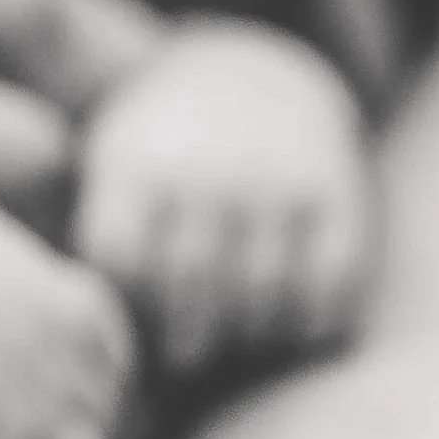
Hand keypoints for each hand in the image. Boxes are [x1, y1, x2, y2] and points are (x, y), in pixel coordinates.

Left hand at [78, 19, 373, 375]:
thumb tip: (103, 364)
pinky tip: (288, 320)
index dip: (130, 315)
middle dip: (185, 343)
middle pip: (191, 294)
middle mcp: (209, 172)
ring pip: (260, 302)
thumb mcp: (110, 174)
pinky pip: (326, 292)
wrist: (244, 74)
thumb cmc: (159, 160)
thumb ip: (103, 251)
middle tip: (187, 351)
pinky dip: (307, 324)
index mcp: (139, 167)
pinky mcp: (335, 197)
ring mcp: (276, 184)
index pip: (124, 269)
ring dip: (247, 338)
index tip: (138, 323)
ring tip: (236, 334)